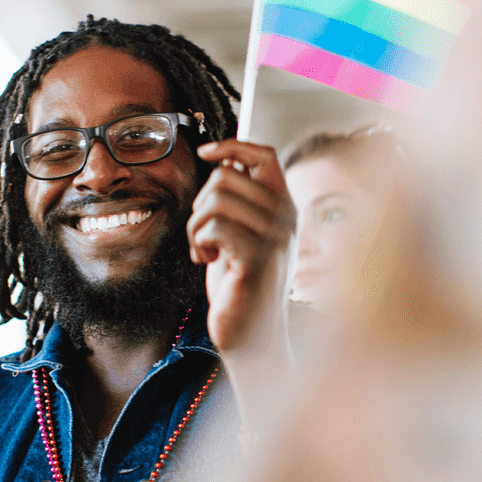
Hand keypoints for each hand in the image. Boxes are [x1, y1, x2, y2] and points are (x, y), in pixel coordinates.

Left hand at [187, 140, 294, 353]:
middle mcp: (285, 218)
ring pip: (216, 201)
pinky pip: (213, 227)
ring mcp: (273, 238)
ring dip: (196, 226)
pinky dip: (199, 242)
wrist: (253, 336)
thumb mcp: (244, 233)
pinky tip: (208, 261)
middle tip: (204, 233)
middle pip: (226, 176)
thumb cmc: (242, 283)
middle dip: (201, 202)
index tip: (205, 152)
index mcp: (284, 207)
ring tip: (206, 250)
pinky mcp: (255, 260)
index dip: (232, 145)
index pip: (264, 156)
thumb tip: (225, 160)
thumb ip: (240, 200)